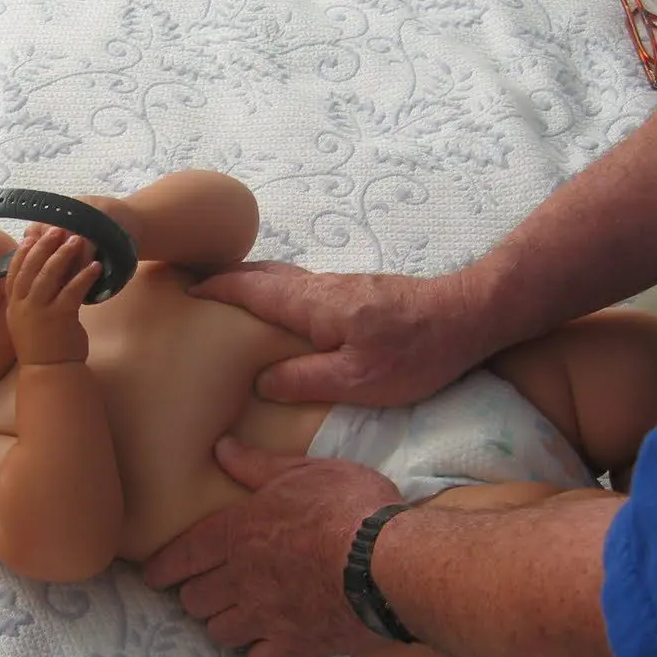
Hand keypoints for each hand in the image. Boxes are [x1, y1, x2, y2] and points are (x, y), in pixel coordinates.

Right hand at [5, 227, 100, 364]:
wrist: (50, 373)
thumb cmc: (43, 347)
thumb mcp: (29, 322)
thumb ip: (32, 301)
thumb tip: (42, 278)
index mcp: (14, 306)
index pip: (14, 272)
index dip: (22, 252)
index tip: (31, 236)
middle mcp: (23, 306)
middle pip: (31, 268)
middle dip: (44, 246)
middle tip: (57, 229)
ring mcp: (40, 312)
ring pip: (48, 275)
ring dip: (63, 255)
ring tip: (77, 240)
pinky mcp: (60, 318)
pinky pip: (72, 291)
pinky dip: (84, 276)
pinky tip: (95, 267)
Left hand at [142, 435, 404, 656]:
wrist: (387, 563)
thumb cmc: (348, 507)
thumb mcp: (303, 471)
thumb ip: (258, 465)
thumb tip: (221, 447)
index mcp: (237, 534)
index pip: (183, 555)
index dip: (163, 567)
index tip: (154, 576)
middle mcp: (241, 579)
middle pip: (195, 599)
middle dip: (195, 594)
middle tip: (203, 589)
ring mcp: (266, 616)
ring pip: (220, 631)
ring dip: (221, 623)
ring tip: (231, 615)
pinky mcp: (295, 644)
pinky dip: (258, 651)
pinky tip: (266, 643)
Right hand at [189, 262, 490, 406]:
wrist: (470, 316)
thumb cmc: (418, 352)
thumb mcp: (359, 380)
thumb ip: (305, 379)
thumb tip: (262, 381)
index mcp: (315, 304)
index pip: (252, 289)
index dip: (217, 289)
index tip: (186, 290)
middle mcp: (324, 287)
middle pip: (264, 275)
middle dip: (227, 279)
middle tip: (196, 287)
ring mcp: (343, 287)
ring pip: (284, 278)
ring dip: (252, 284)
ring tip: (228, 299)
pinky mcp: (359, 294)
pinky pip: (303, 287)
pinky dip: (277, 291)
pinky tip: (280, 311)